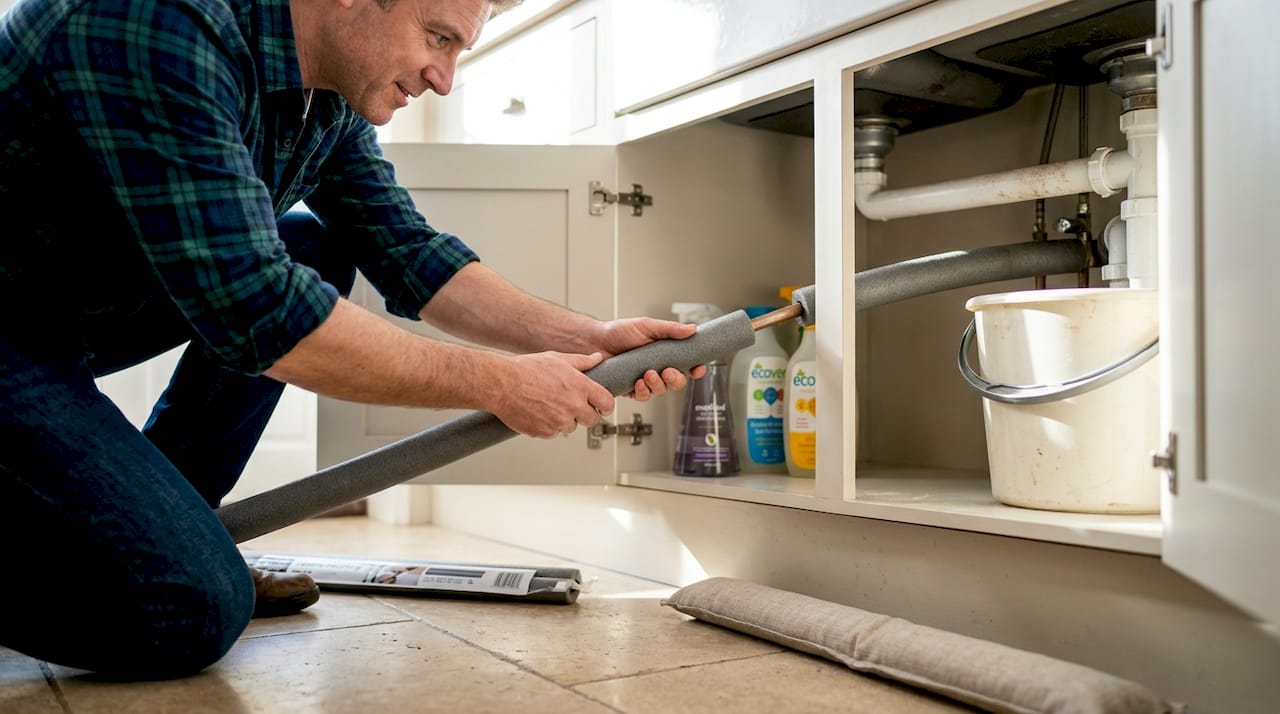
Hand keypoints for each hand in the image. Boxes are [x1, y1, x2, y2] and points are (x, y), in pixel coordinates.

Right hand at [488, 351, 614, 438]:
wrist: (501, 384)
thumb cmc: (525, 369)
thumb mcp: (557, 358)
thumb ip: (581, 361)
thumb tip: (597, 358)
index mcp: (580, 386)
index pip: (607, 403)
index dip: (605, 405)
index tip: (601, 406)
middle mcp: (573, 405)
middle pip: (592, 419)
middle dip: (585, 414)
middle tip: (572, 406)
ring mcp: (559, 421)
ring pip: (571, 427)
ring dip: (565, 420)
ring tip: (549, 405)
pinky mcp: (545, 433)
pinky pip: (553, 433)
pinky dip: (548, 426)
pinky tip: (539, 412)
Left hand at [591, 317, 707, 400]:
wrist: (595, 341)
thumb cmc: (619, 332)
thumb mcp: (647, 326)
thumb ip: (670, 329)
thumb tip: (692, 329)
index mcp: (665, 353)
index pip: (687, 364)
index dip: (696, 369)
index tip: (697, 369)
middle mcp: (657, 367)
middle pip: (677, 382)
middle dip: (675, 379)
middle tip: (667, 372)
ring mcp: (645, 379)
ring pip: (661, 391)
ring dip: (658, 385)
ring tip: (648, 374)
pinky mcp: (631, 388)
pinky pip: (643, 396)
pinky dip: (643, 391)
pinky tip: (638, 382)